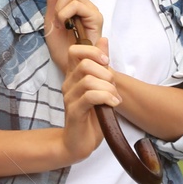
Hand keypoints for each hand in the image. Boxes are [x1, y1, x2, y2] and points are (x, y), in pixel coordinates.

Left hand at [38, 0, 103, 74]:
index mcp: (71, 0)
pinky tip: (65, 24)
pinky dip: (66, 12)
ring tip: (59, 21)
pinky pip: (77, 4)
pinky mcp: (95, 17)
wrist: (73, 68)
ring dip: (58, 3)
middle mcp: (82, 1)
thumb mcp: (50, 21)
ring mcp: (89, 8)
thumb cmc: (63, 48)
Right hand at [60, 37, 117, 163]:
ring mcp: (69, 98)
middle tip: (113, 85)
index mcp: (73, 75)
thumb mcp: (100, 86)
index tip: (106, 61)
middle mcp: (68, 84)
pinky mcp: (74, 112)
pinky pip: (90, 96)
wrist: (79, 143)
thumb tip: (103, 40)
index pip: (75, 51)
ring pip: (88, 80)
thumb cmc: (91, 116)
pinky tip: (113, 103)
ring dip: (107, 87)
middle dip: (105, 72)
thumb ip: (100, 64)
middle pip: (84, 64)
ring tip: (114, 98)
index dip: (92, 51)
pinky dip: (106, 97)